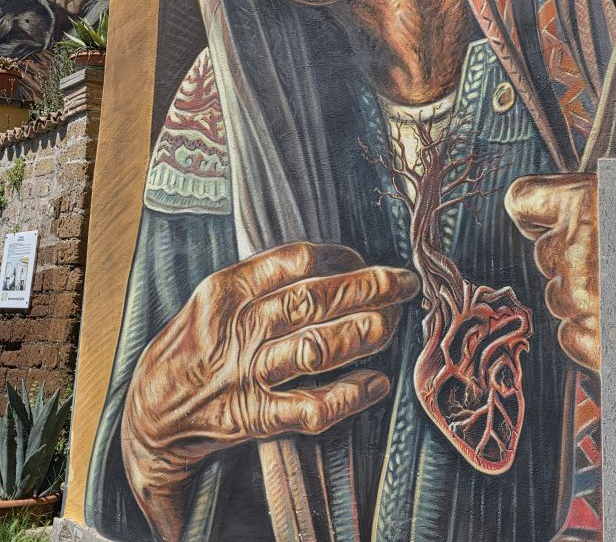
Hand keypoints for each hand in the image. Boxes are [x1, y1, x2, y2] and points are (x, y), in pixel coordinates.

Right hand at [121, 241, 418, 540]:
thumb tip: (337, 262)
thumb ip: (264, 279)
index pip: (293, 262)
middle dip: (367, 289)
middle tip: (403, 283)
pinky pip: (308, 408)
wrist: (150, 412)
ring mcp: (245, 375)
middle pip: (312, 301)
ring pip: (314, 349)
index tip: (366, 258)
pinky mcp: (253, 418)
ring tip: (392, 324)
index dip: (339, 257)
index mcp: (226, 289)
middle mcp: (237, 329)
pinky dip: (347, 396)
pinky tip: (376, 384)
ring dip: (360, 334)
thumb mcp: (215, 298)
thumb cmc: (195, 344)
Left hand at [505, 173, 598, 373]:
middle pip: (546, 256)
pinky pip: (571, 338)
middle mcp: (575, 247)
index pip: (523, 199)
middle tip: (611, 268)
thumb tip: (562, 214)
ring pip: (559, 299)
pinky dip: (591, 339)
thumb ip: (595, 207)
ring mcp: (582, 296)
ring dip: (583, 302)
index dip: (534, 214)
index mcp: (585, 201)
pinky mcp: (598, 340)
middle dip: (571, 265)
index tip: (544, 221)